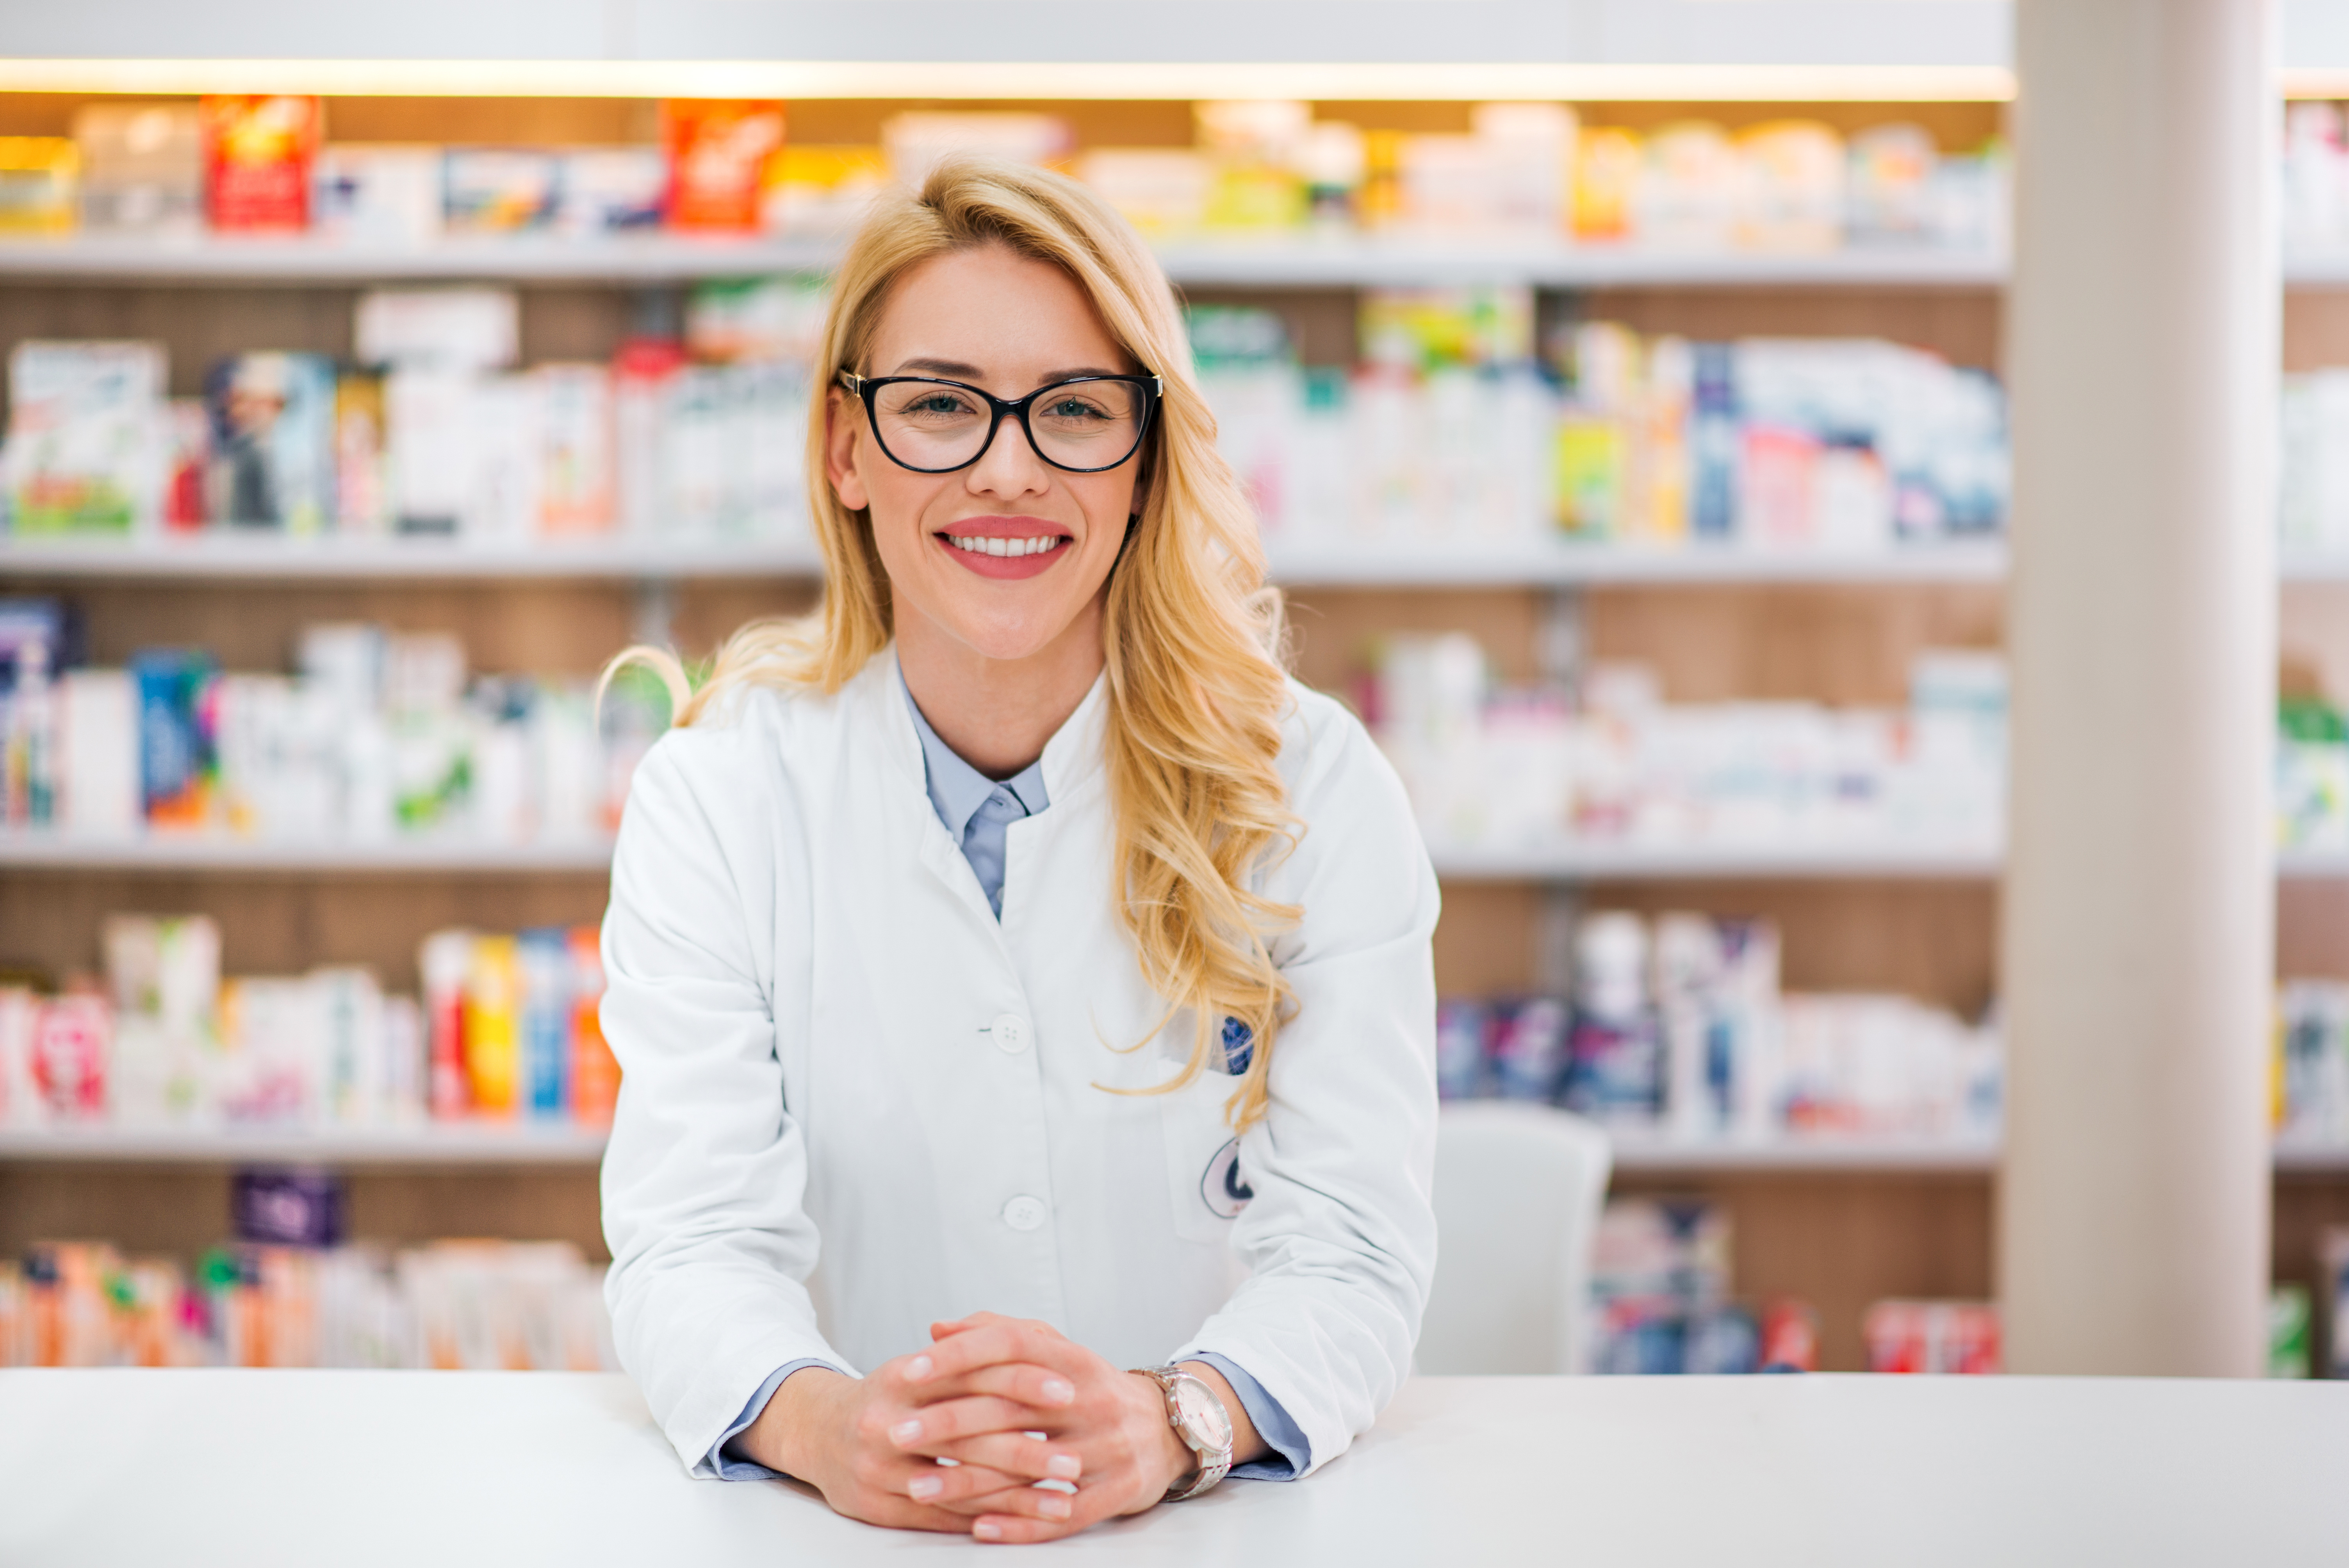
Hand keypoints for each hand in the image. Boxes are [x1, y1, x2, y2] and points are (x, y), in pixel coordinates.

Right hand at [735, 1352, 1091, 1534]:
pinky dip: (987, 1519)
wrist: (818, 1434)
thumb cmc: (890, 1397)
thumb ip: (972, 1351)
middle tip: (1075, 1459)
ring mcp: (879, 1467)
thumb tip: (1035, 1340)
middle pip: (967, 1436)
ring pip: (957, 1484)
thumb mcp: (922, 1366)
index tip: (1068, 1392)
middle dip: (1027, 1450)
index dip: (1022, 1383)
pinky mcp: (877, 1505)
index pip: (972, 1374)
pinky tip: (1023, 1522)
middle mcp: (887, 1421)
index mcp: (903, 1376)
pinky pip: (940, 1517)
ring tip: (1063, 1499)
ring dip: (1016, 1496)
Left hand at [901, 1313, 1243, 1544]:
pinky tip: (977, 1528)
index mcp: (1074, 1359)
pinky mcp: (1118, 1491)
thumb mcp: (1055, 1351)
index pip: (1012, 1344)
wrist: (1169, 1427)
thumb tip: (938, 1328)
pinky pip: (1062, 1515)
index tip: (910, 1370)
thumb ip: (996, 1332)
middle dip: (947, 1422)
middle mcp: (1091, 1400)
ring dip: (968, 1481)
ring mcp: (1107, 1448)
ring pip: (1028, 1467)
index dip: (960, 1355)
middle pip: (1011, 1407)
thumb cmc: (1091, 1388)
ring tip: (917, 1488)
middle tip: (895, 1434)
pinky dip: (1019, 1524)